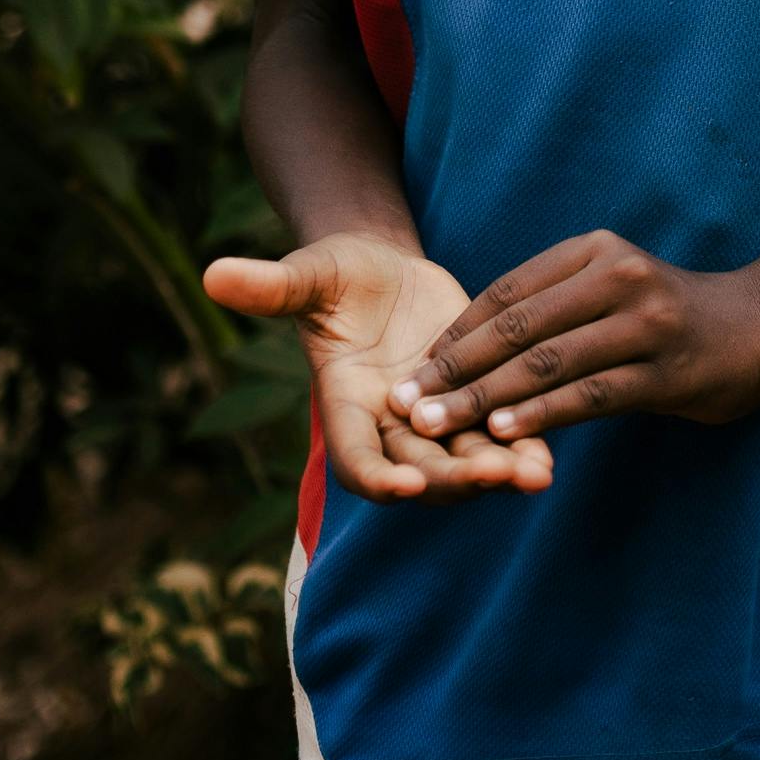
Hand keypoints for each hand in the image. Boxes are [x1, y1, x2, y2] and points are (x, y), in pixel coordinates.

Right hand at [205, 232, 554, 502]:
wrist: (379, 272)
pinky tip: (546, 458)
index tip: (403, 487)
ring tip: (535, 475)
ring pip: (463, 460)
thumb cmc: (334, 272)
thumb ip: (270, 286)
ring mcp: (432, 419)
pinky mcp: (472, 399)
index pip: (356, 458)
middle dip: (453, 477)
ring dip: (498, 470)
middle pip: (419, 471)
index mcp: (344, 405)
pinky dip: (521, 447)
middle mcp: (389, 426)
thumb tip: (212, 274)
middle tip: (493, 477)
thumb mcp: (307, 275)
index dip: (378, 476)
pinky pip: (496, 434)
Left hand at [388, 229, 759, 443]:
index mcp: (594, 250)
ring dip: (484, 399)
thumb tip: (473, 344)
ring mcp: (643, 322)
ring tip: (437, 425)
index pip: (507, 292)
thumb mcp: (612, 286)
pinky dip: (542, 415)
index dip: (456, 333)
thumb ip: (556, 305)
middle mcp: (616, 276)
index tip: (412, 370)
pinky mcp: (664, 370)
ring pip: (547, 364)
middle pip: (518, 328)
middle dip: (455, 370)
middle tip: (406, 403)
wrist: (758, 326)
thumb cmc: (668, 314)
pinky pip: (590, 395)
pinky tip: (504, 434)